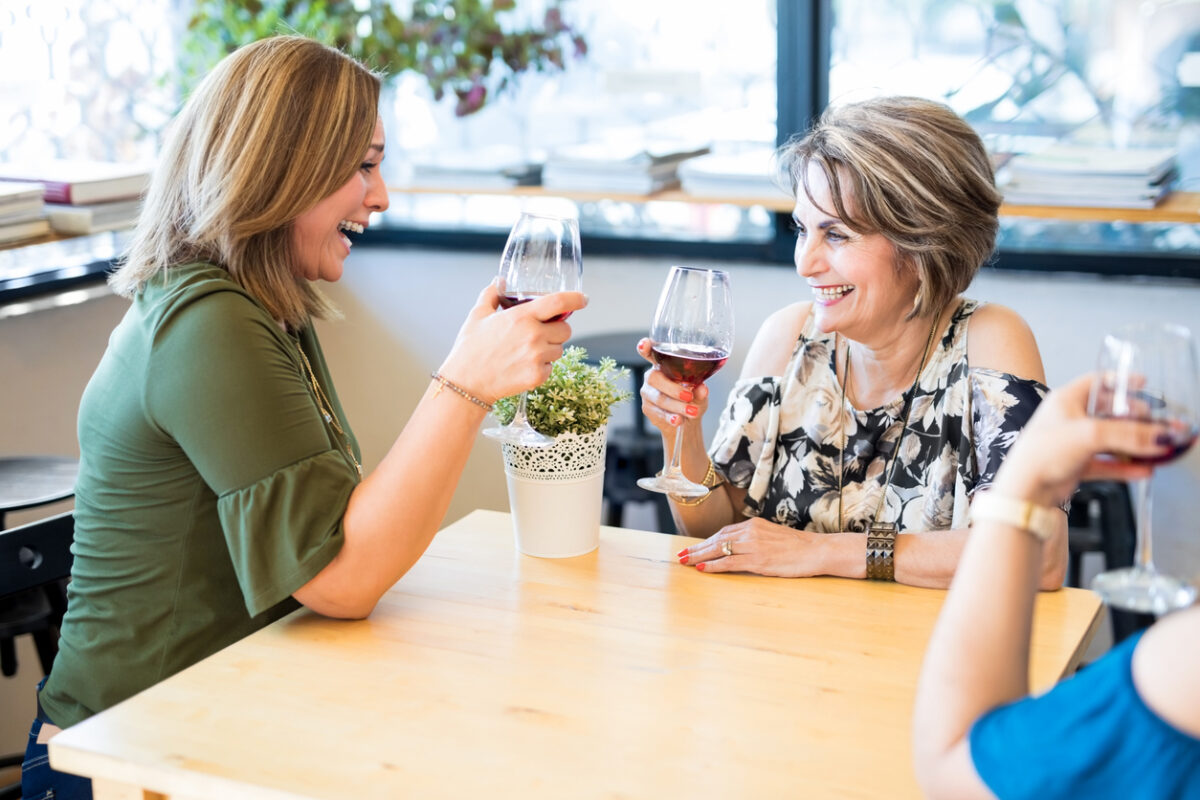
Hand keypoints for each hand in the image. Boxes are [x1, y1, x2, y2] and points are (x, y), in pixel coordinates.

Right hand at [439, 282, 587, 402]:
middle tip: (540, 333)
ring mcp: (537, 357)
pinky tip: (523, 366)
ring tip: (526, 352)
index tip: (583, 299)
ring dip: (550, 348)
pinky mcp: (538, 376)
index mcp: (521, 317)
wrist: (466, 383)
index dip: (575, 299)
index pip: (559, 302)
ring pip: (559, 349)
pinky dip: (542, 366)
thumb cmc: (470, 349)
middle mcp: (533, 336)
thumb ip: (492, 294)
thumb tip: (500, 281)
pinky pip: (551, 367)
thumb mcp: (477, 316)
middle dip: (557, 329)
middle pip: (565, 329)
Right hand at [636, 337, 709, 435]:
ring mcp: (648, 393)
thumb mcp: (700, 393)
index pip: (651, 354)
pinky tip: (679, 420)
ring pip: (659, 398)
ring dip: (676, 406)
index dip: (646, 348)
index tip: (645, 344)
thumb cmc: (691, 399)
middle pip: (654, 378)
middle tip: (689, 396)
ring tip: (692, 412)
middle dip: (673, 388)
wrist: (685, 421)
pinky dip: (671, 417)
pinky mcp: (647, 408)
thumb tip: (702, 388)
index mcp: (663, 365)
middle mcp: (652, 377)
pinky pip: (658, 413)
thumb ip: (700, 390)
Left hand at [678, 517, 825, 576]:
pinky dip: (714, 566)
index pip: (723, 532)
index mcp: (754, 524)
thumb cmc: (798, 546)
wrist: (817, 550)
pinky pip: (730, 562)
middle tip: (681, 555)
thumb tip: (740, 546)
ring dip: (700, 556)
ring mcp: (754, 546)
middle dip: (697, 548)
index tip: (694, 547)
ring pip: (719, 550)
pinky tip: (703, 569)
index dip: (706, 540)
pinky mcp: (758, 560)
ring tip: (685, 562)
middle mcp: (751, 532)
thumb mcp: (773, 535)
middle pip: (716, 539)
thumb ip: (756, 538)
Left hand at [991, 373, 1171, 506]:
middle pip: (1109, 411)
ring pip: (1110, 439)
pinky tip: (1143, 471)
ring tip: (1155, 447)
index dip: (1120, 380)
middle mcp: (1069, 418)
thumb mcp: (1090, 434)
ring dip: (1133, 444)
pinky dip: (1125, 466)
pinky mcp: (1076, 464)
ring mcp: (1073, 442)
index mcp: (1066, 400)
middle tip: (1154, 422)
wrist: (1026, 488)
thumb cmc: (1044, 452)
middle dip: (1134, 417)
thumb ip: (1128, 434)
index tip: (1143, 383)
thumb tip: (1160, 437)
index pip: (1097, 381)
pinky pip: (1107, 463)